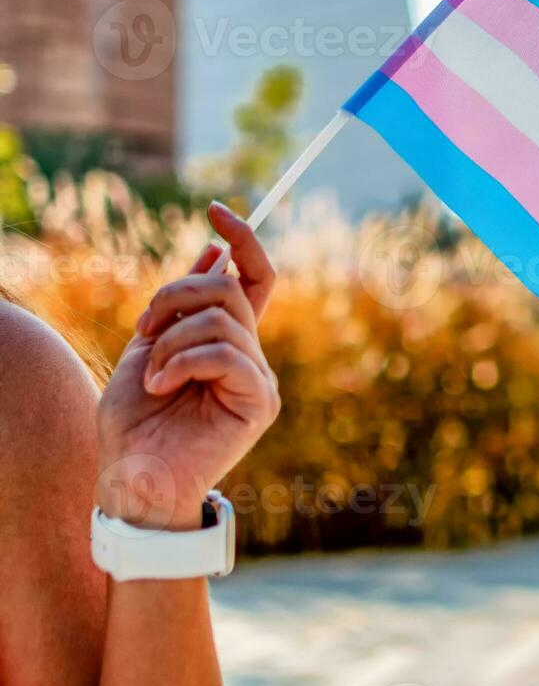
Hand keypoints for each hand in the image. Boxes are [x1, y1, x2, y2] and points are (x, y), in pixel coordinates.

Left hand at [96, 203, 280, 530]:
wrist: (133, 476)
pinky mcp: (258, 402)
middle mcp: (251, 355)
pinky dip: (183, 363)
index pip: (254, 277)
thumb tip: (213, 252)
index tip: (214, 209)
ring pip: (223, 320)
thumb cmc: (135, 421)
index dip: (242, 239)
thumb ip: (181, 306)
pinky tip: (161, 386)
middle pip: (233, 289)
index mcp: (229, 341)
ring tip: (152, 374)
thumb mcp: (149, 345)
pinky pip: (226, 355)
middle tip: (143, 325)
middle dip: (177, 293)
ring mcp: (258, 379)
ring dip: (171, 339)